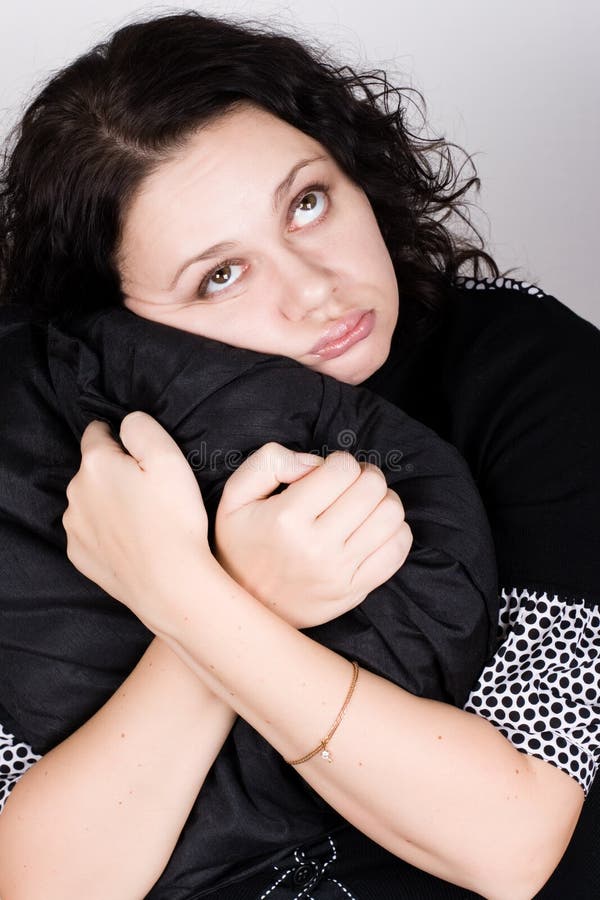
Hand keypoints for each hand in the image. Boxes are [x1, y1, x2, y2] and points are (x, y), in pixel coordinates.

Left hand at [63, 412, 215, 629]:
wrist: (170, 584)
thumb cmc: (173, 518)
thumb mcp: (169, 457)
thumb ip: (142, 428)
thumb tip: (126, 423)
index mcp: (95, 464)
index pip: (97, 432)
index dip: (121, 438)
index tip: (143, 455)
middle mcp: (76, 492)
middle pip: (93, 469)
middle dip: (116, 472)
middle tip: (151, 491)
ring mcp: (75, 526)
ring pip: (90, 500)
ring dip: (109, 502)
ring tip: (144, 518)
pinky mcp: (79, 554)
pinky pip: (91, 531)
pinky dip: (107, 531)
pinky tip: (133, 540)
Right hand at [215, 443, 411, 627]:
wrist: (244, 607)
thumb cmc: (241, 546)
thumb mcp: (234, 497)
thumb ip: (268, 463)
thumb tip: (314, 463)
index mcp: (286, 519)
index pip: (342, 470)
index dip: (340, 461)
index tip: (329, 471)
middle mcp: (315, 547)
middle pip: (372, 489)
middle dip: (366, 475)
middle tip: (352, 482)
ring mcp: (338, 573)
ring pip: (391, 517)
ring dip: (383, 500)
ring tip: (365, 503)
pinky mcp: (354, 591)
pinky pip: (397, 552)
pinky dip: (395, 531)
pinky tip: (373, 528)